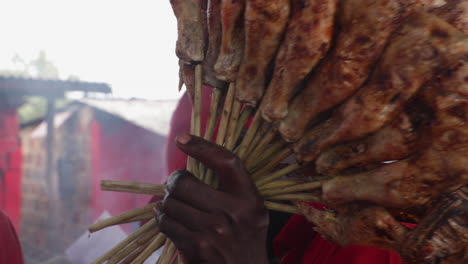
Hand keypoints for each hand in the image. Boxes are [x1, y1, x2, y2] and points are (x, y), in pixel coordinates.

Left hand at [157, 133, 268, 263]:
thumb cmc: (245, 239)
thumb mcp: (252, 211)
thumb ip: (233, 188)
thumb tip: (196, 159)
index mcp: (250, 199)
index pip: (226, 162)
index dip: (202, 146)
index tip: (182, 138)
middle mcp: (233, 213)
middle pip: (185, 182)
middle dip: (174, 182)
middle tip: (176, 185)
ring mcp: (213, 232)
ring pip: (170, 203)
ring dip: (167, 203)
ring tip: (174, 206)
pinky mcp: (195, 248)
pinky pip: (166, 222)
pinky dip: (163, 219)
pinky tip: (169, 220)